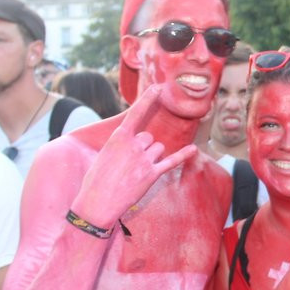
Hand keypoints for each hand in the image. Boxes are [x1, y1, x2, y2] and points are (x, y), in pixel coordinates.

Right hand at [71, 85, 196, 227]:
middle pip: (150, 138)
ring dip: (152, 157)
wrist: (97, 202)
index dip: (148, 99)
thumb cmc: (97, 179)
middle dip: (145, 148)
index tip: (158, 87)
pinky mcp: (152, 174)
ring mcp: (144, 159)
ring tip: (137, 171)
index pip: (136, 113)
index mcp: (118, 138)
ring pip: (159, 149)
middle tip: (131, 163)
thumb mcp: (104, 154)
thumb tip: (133, 142)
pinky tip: (193, 150)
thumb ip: (121, 144)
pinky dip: (183, 156)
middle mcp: (133, 145)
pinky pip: (171, 161)